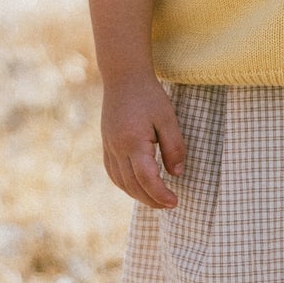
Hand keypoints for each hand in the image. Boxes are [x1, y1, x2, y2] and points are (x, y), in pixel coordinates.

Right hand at [100, 75, 184, 206]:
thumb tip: (177, 174)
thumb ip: (174, 147)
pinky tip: (137, 187)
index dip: (160, 194)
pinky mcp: (106, 145)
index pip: (146, 178)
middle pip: (132, 185)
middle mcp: (117, 148)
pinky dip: (125, 185)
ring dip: (138, 195)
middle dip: (151, 199)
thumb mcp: (168, 118)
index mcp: (133, 142)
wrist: (123, 77)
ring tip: (156, 199)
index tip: (174, 202)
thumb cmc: (149, 96)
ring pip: (121, 182)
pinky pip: (113, 173)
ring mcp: (109, 147)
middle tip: (169, 204)